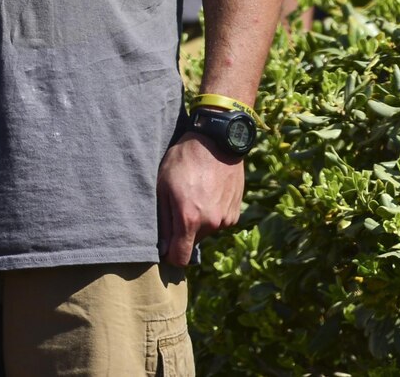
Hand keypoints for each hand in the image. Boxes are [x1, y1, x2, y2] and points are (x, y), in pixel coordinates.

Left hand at [157, 130, 244, 266]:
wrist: (217, 141)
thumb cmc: (183, 160)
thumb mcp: (163, 187)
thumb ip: (164, 222)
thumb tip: (164, 250)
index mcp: (190, 219)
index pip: (180, 258)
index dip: (171, 255)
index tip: (166, 245)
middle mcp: (211, 224)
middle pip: (193, 242)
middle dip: (185, 230)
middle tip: (180, 203)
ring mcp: (226, 219)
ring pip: (206, 231)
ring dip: (200, 220)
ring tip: (195, 193)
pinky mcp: (236, 212)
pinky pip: (219, 221)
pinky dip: (212, 212)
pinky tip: (209, 192)